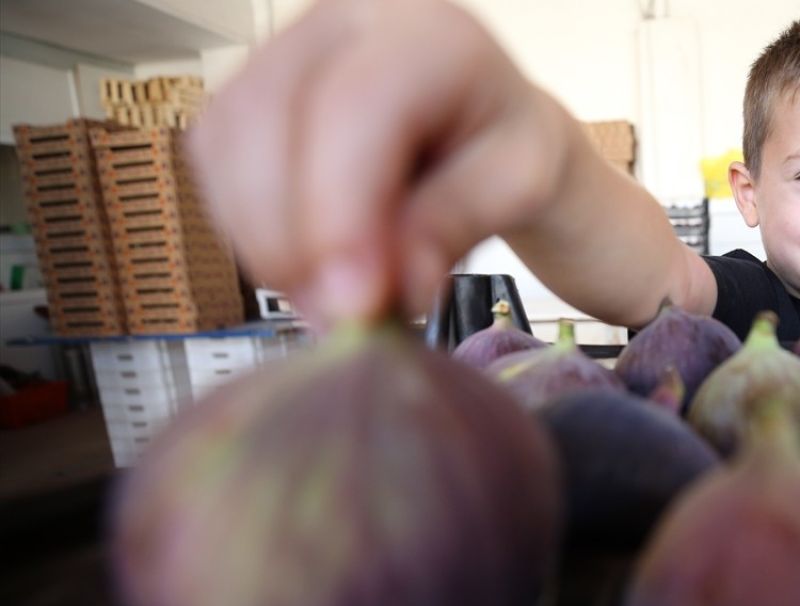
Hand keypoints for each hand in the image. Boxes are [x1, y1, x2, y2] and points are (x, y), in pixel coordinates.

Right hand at [188, 0, 568, 327]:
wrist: (482, 126)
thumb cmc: (503, 144)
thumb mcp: (518, 185)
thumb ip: (456, 226)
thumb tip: (393, 286)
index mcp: (423, 34)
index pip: (355, 108)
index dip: (339, 212)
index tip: (355, 299)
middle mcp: (342, 23)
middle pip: (268, 121)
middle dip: (292, 240)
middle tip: (341, 315)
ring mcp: (283, 51)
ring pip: (226, 145)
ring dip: (265, 243)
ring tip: (332, 297)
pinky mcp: (246, 94)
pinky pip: (214, 165)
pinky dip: (249, 230)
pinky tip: (304, 263)